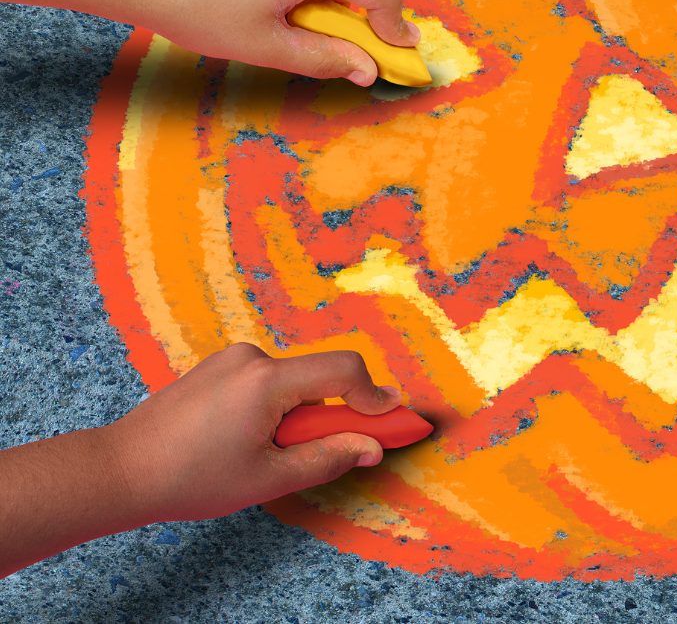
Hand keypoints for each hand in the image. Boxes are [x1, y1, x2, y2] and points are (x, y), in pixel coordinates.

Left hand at [106, 344, 405, 522]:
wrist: (119, 470)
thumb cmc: (189, 478)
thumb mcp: (268, 478)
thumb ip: (328, 458)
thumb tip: (371, 447)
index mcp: (266, 381)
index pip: (343, 371)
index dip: (375, 396)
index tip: (396, 419)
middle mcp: (252, 358)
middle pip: (320, 377)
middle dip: (334, 412)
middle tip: (339, 448)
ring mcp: (232, 359)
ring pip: (294, 381)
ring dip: (301, 412)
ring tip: (270, 452)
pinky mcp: (219, 367)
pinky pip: (269, 381)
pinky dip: (278, 406)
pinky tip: (249, 440)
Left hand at [130, 0, 417, 85]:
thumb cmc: (196, 7)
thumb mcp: (266, 46)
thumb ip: (326, 58)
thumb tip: (368, 70)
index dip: (396, 27)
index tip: (395, 55)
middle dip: (355, 19)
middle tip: (327, 50)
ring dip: (326, 3)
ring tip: (280, 24)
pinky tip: (266, 2)